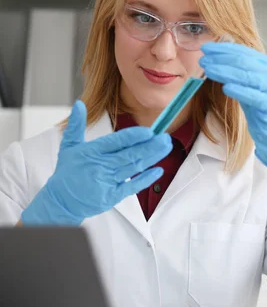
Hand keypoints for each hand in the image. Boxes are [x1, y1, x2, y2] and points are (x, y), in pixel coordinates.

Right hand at [20, 100, 172, 225]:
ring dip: (152, 157)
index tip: (149, 131)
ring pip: (134, 167)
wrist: (61, 202)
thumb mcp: (69, 146)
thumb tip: (80, 104)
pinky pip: (132, 187)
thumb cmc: (67, 173)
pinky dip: (146, 179)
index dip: (134, 136)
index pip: (116, 141)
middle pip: (130, 154)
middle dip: (150, 145)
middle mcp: (101, 166)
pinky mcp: (112, 196)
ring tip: (166, 147)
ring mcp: (107, 182)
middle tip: (165, 137)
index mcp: (92, 152)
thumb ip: (76, 125)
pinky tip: (158, 170)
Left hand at [200, 42, 266, 170]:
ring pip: (246, 76)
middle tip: (204, 60)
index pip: (243, 51)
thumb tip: (214, 56)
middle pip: (243, 61)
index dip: (223, 49)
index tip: (206, 48)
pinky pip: (253, 96)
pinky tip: (226, 88)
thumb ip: (236, 69)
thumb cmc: (259, 103)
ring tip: (209, 70)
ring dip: (225, 72)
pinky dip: (239, 90)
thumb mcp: (247, 82)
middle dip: (221, 59)